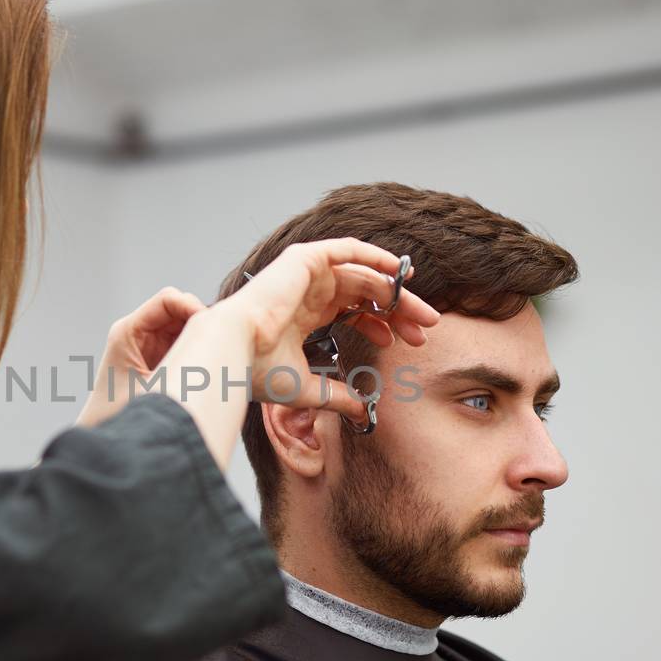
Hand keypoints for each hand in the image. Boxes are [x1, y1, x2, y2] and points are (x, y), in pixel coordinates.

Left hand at [75, 286, 206, 427]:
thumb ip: (185, 363)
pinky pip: (184, 340)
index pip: (168, 300)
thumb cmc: (120, 415)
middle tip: (220, 343)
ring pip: (184, 323)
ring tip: (217, 355)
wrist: (101, 437)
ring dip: (201, 335)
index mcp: (127, 331)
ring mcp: (147, 344)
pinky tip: (209, 365)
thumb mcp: (156, 386)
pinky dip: (198, 347)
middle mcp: (136, 332)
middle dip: (201, 321)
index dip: (194, 307)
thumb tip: (220, 349)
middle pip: (178, 307)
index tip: (213, 328)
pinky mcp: (158, 357)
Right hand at [214, 238, 439, 425]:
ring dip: (395, 292)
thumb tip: (362, 411)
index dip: (383, 325)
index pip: (353, 312)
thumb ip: (337, 395)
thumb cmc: (257, 371)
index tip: (406, 344)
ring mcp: (305, 274)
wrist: (233, 355)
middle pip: (365, 293)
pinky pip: (347, 249)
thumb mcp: (307, 388)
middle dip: (399, 311)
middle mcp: (307, 292)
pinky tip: (399, 274)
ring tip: (423, 313)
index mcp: (304, 315)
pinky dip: (375, 256)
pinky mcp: (304, 260)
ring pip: (363, 274)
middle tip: (428, 328)